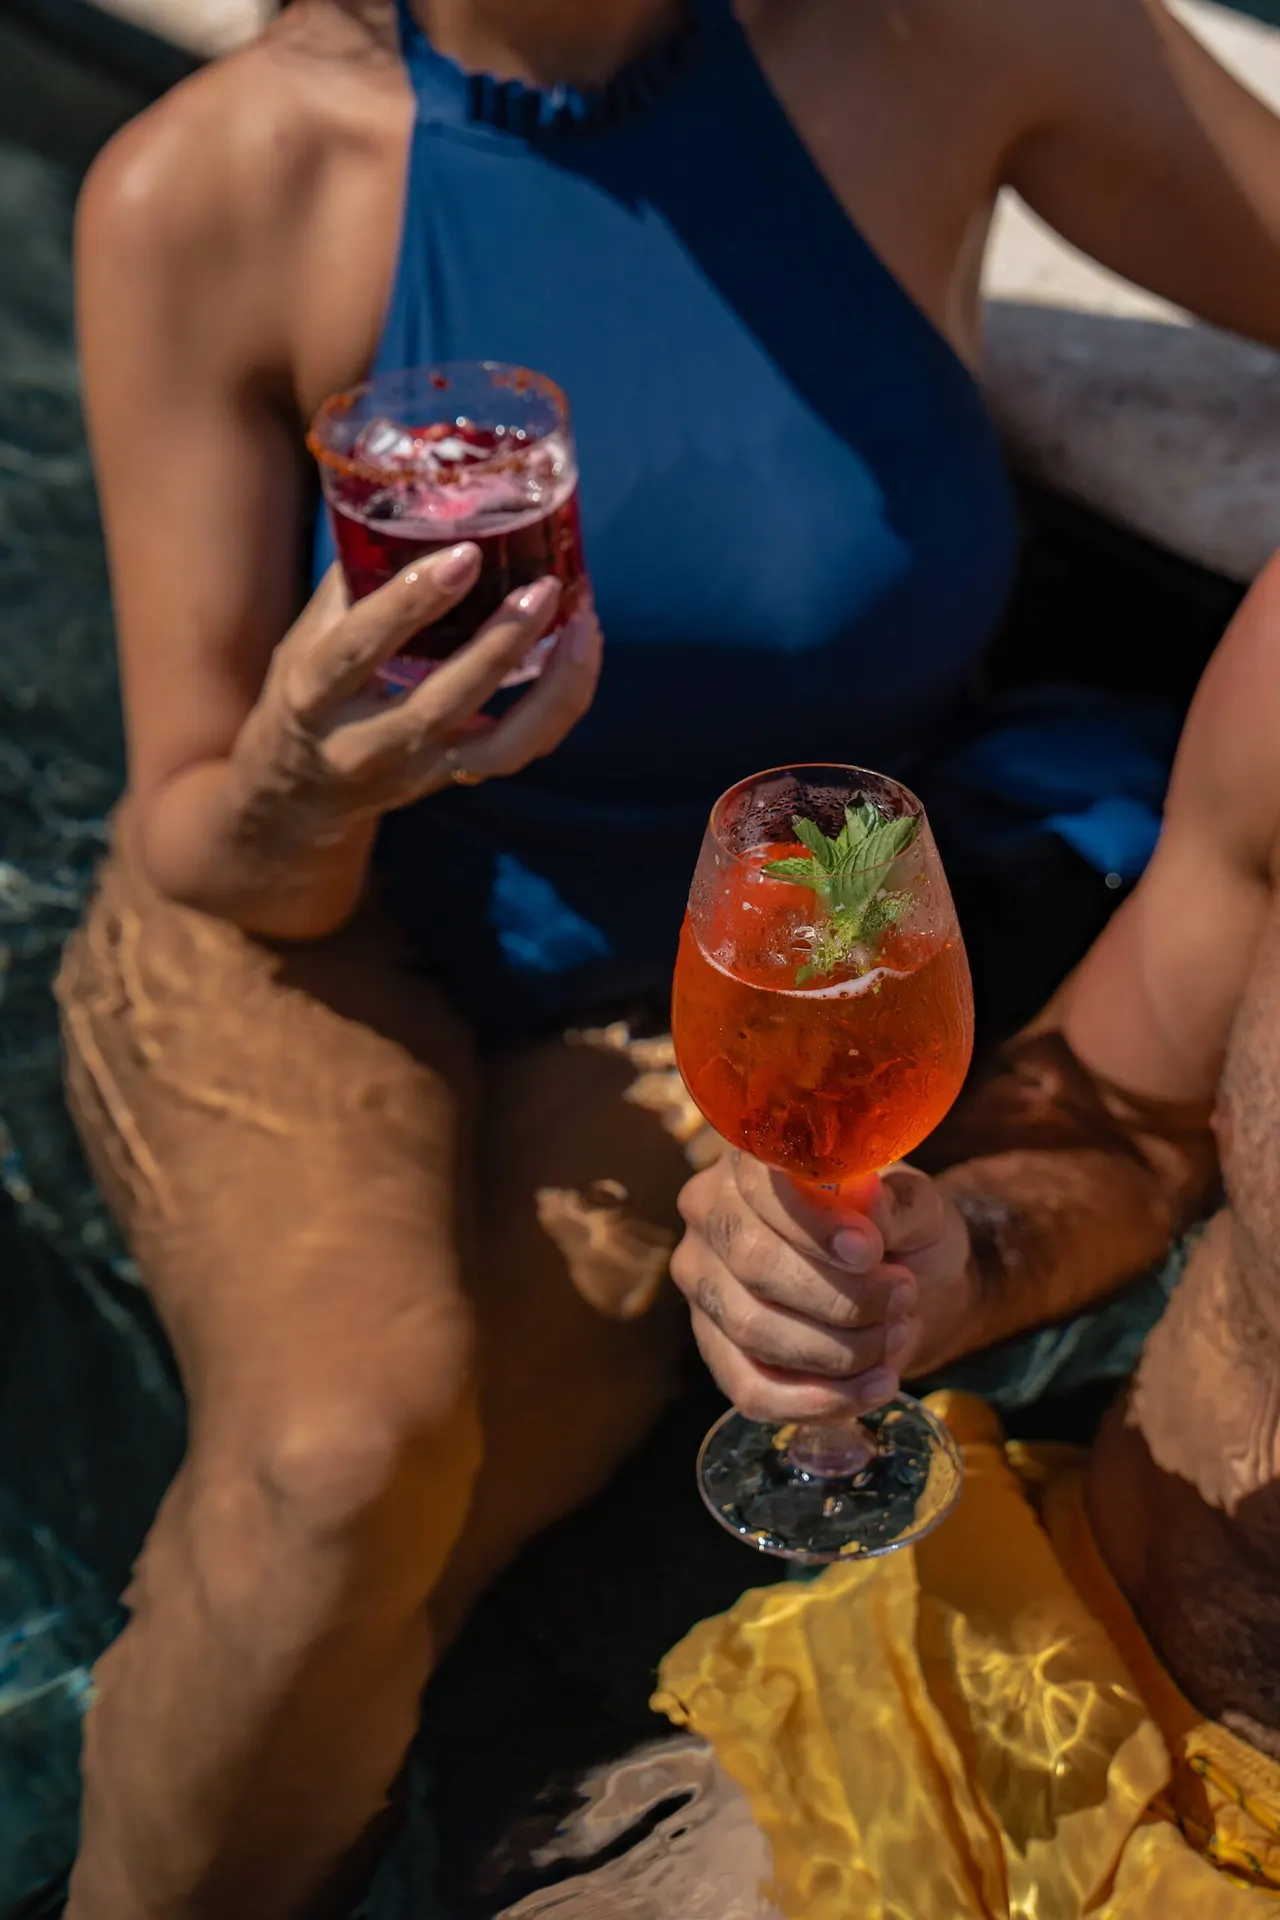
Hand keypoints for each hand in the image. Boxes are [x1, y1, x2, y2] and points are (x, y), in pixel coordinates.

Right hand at [229, 543, 599, 844]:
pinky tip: (578, 656)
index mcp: (315, 693)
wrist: (302, 793)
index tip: (466, 554)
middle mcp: (365, 743)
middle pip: (441, 703)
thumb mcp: (309, 636)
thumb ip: (359, 581)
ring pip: (498, 746)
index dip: (412, 601)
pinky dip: (558, 707)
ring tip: (584, 628)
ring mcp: (416, 771)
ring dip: (552, 690)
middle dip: (500, 646)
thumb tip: (427, 505)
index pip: (360, 647)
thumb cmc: (311, 692)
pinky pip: (517, 751)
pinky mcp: (453, 781)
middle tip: (545, 590)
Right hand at [671, 1154, 973, 1422]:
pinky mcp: (716, 1351)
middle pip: (753, 1263)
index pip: (761, 1188)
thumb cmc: (901, 1228)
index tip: (870, 1251)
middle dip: (839, 1295)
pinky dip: (821, 1400)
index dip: (813, 1224)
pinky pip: (751, 1391)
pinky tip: (874, 1386)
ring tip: (896, 1335)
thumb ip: (895, 1203)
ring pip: (754, 1329)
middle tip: (903, 1296)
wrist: (908, 1283)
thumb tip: (865, 1205)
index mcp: (750, 1160)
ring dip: (840, 1348)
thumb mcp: (917, 1204)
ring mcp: (704, 1286)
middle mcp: (709, 1215)